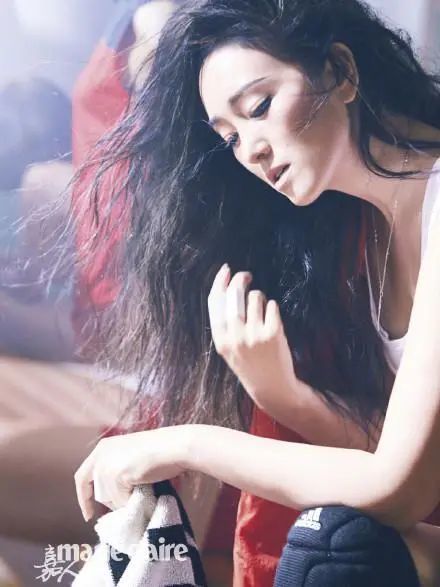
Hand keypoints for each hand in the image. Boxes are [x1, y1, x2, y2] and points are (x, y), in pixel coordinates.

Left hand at [74, 426, 189, 520]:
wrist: (174, 446)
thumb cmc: (158, 450)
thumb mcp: (129, 456)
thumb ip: (115, 471)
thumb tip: (110, 499)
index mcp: (102, 448)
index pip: (82, 477)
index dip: (84, 497)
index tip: (89, 515)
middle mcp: (100, 455)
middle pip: (96, 491)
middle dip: (110, 502)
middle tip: (127, 502)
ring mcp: (107, 466)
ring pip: (108, 499)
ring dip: (123, 501)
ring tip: (140, 491)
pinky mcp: (117, 476)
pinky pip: (120, 500)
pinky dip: (131, 501)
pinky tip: (143, 489)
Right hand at [208, 264, 298, 411]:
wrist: (272, 386)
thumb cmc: (250, 363)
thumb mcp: (228, 347)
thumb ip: (225, 322)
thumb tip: (227, 287)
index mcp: (221, 339)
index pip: (215, 301)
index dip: (220, 281)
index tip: (226, 269)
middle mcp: (235, 336)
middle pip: (234, 294)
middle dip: (240, 279)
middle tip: (246, 275)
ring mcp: (254, 335)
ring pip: (255, 297)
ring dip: (259, 297)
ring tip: (262, 311)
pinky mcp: (273, 333)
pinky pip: (272, 305)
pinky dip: (272, 307)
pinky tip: (272, 320)